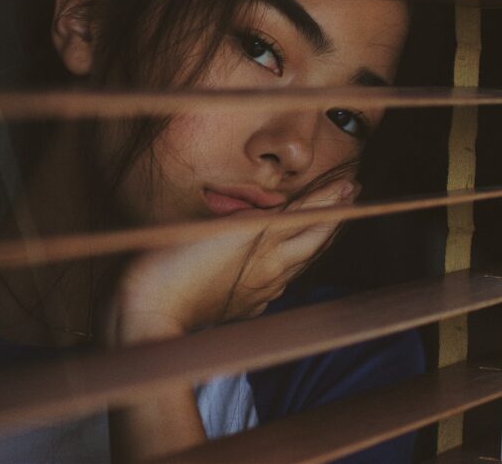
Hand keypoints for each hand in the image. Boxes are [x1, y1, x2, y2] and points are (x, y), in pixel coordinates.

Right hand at [100, 179, 358, 345]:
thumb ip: (260, 216)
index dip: (332, 199)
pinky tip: (284, 266)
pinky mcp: (241, 306)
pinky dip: (288, 265)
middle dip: (332, 218)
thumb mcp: (222, 228)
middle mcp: (270, 272)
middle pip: (312, 241)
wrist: (149, 317)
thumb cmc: (176, 267)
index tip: (351, 183)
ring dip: (314, 240)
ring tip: (324, 223)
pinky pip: (276, 283)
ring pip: (297, 263)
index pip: (311, 217)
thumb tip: (299, 209)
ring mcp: (257, 292)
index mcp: (267, 248)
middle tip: (349, 197)